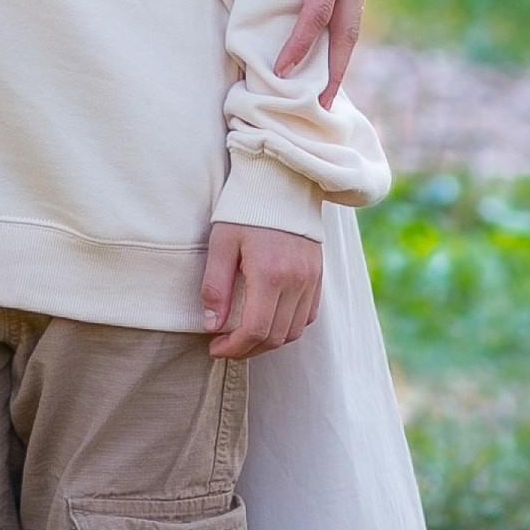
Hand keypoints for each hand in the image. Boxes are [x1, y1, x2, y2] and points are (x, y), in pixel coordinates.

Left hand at [201, 221, 323, 356]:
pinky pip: (308, 315)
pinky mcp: (318, 275)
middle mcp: (296, 281)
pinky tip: (268, 321)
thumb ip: (215, 286)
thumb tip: (212, 325)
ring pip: (294, 331)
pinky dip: (288, 327)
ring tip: (243, 337)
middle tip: (224, 345)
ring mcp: (311, 279)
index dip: (233, 348)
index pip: (255, 330)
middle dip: (247, 349)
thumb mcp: (221, 242)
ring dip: (268, 341)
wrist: (281, 179)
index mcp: (270, 273)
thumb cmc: (245, 209)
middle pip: (275, 337)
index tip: (214, 348)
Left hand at [238, 0, 397, 98]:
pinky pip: (355, 1)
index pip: (318, 8)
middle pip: (348, 28)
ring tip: (326, 84)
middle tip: (322, 105)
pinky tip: (331, 40)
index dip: (301, 42)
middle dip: (336, 69)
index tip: (283, 68)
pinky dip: (344, 28)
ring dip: (341, 52)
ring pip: (355, 17)